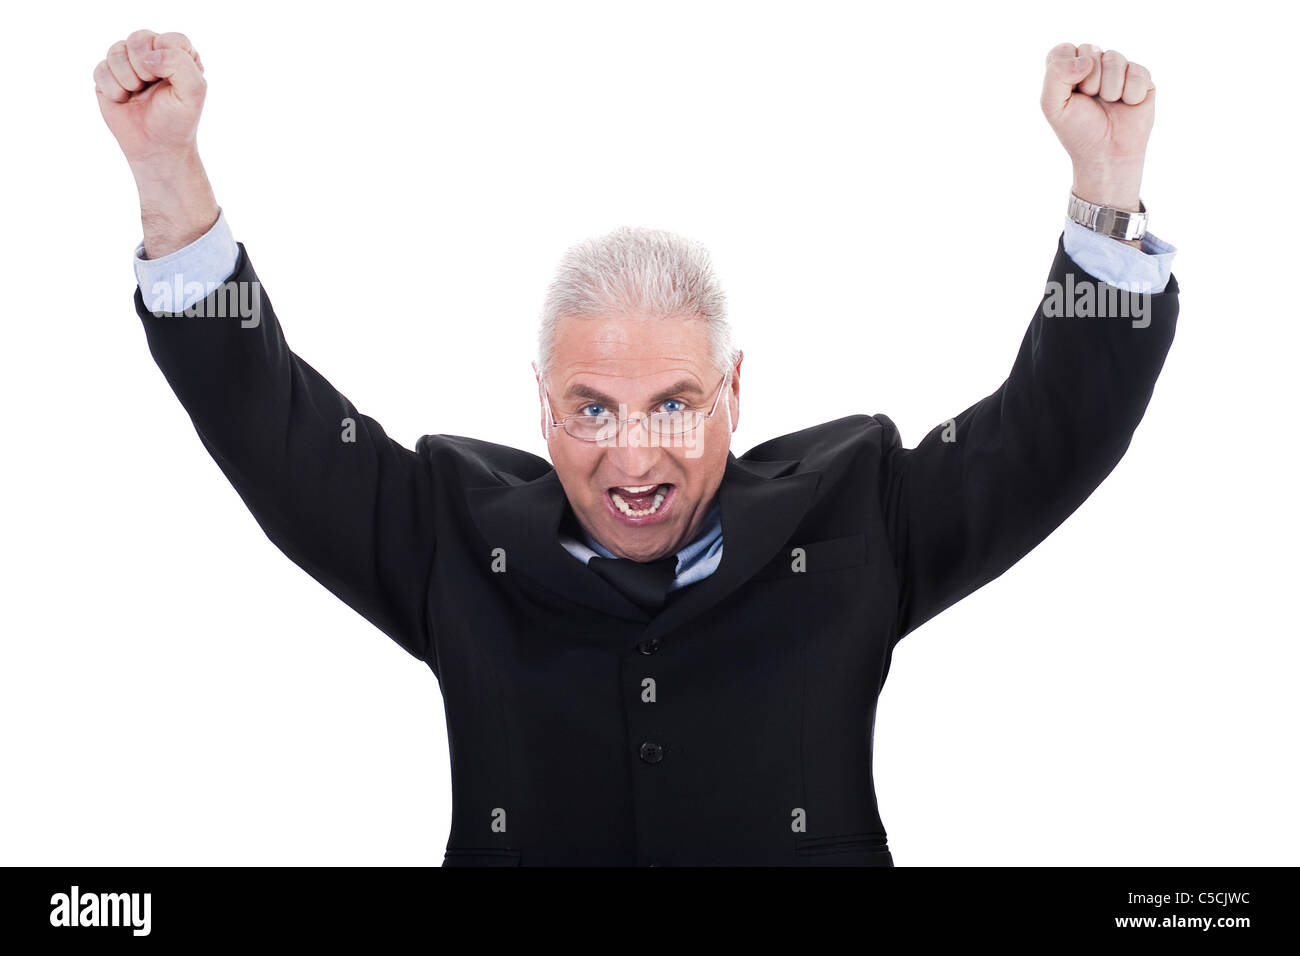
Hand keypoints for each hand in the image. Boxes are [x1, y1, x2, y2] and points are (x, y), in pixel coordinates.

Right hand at [94, 29, 206, 170]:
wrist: (155, 148)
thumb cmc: (177, 120)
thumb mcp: (194, 93)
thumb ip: (181, 64)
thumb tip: (147, 57)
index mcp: (179, 54)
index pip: (171, 39)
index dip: (167, 60)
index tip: (170, 82)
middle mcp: (153, 54)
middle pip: (139, 38)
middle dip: (144, 68)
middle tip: (150, 87)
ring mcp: (128, 63)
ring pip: (116, 51)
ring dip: (127, 79)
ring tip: (137, 94)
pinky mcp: (107, 75)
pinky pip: (101, 69)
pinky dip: (113, 90)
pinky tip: (124, 100)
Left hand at [1040, 42, 1155, 211]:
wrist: (1106, 154)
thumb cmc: (1078, 131)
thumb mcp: (1053, 107)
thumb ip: (1055, 76)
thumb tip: (1086, 60)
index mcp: (1068, 69)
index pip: (1064, 50)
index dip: (1066, 70)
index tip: (1071, 92)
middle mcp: (1093, 64)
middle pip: (1091, 50)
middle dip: (1089, 81)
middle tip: (1091, 101)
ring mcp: (1118, 69)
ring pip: (1114, 58)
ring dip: (1110, 89)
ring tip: (1110, 103)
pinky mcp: (1141, 77)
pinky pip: (1137, 71)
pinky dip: (1131, 94)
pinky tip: (1128, 105)